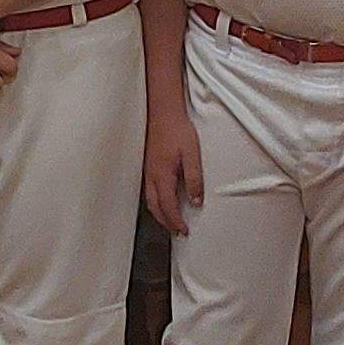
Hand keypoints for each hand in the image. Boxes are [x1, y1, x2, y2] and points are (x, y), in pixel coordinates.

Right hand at [140, 104, 202, 233]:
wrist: (163, 113)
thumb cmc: (177, 130)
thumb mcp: (192, 154)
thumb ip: (194, 179)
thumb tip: (196, 200)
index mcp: (162, 175)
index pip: (168, 206)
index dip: (176, 221)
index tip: (184, 230)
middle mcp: (152, 176)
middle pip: (156, 207)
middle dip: (166, 222)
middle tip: (177, 231)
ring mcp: (147, 171)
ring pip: (150, 200)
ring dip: (160, 214)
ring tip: (170, 221)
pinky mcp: (148, 165)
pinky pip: (148, 191)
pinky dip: (155, 202)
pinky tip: (162, 201)